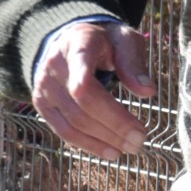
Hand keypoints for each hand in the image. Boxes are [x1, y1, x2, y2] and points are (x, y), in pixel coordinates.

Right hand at [31, 20, 155, 160]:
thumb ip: (133, 62)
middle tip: (140, 140)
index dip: (89, 87)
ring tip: (129, 148)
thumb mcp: (123, 39)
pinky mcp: (42, 105)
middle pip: (83, 103)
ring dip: (103, 140)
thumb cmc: (104, 41)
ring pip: (73, 121)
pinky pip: (63, 130)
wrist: (71, 40)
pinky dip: (87, 144)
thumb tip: (148, 92)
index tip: (107, 106)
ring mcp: (45, 88)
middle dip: (114, 124)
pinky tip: (109, 151)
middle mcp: (55, 66)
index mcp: (79, 43)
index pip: (80, 66)